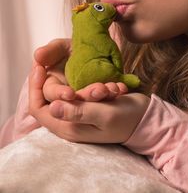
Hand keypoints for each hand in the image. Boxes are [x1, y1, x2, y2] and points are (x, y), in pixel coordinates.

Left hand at [29, 65, 149, 142]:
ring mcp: (78, 114)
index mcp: (68, 128)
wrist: (145, 119)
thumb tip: (51, 106)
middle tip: (82, 74)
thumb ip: (78, 112)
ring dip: (85, 85)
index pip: (38, 108)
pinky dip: (93, 85)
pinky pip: (82, 91)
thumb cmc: (126, 119)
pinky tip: (113, 87)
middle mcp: (69, 122)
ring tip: (110, 87)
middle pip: (50, 99)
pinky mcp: (87, 106)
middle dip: (65, 83)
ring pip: (68, 93)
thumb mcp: (104, 115)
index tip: (39, 66)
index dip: (35, 87)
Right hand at [34, 38, 127, 101]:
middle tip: (98, 91)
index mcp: (51, 86)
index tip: (70, 93)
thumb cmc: (74, 46)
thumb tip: (37, 56)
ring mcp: (84, 99)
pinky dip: (114, 93)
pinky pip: (107, 101)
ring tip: (111, 89)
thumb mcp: (62, 46)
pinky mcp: (101, 99)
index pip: (48, 96)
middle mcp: (66, 97)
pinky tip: (122, 87)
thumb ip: (51, 51)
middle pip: (70, 105)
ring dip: (100, 96)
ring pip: (89, 105)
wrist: (96, 44)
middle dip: (84, 98)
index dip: (58, 95)